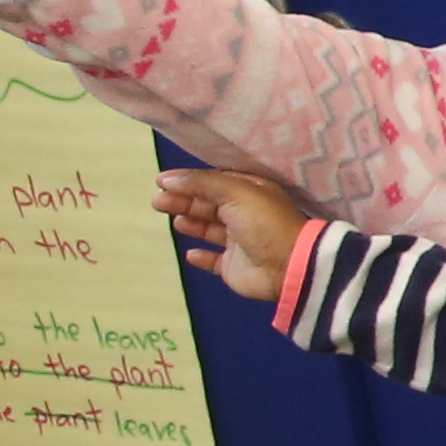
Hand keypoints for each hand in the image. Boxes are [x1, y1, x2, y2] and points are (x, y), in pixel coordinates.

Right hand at [151, 167, 314, 302]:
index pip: (216, 182)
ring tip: (175, 220)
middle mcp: (246, 215)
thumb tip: (169, 179)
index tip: (162, 181)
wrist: (288, 266)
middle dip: (184, 201)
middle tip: (158, 201)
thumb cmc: (265, 223)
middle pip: (209, 204)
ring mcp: (241, 242)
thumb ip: (202, 183)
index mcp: (251, 192)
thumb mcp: (236, 192)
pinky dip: (202, 257)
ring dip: (192, 223)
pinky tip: (190, 254)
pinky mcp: (235, 266)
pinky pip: (215, 261)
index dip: (190, 180)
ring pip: (210, 229)